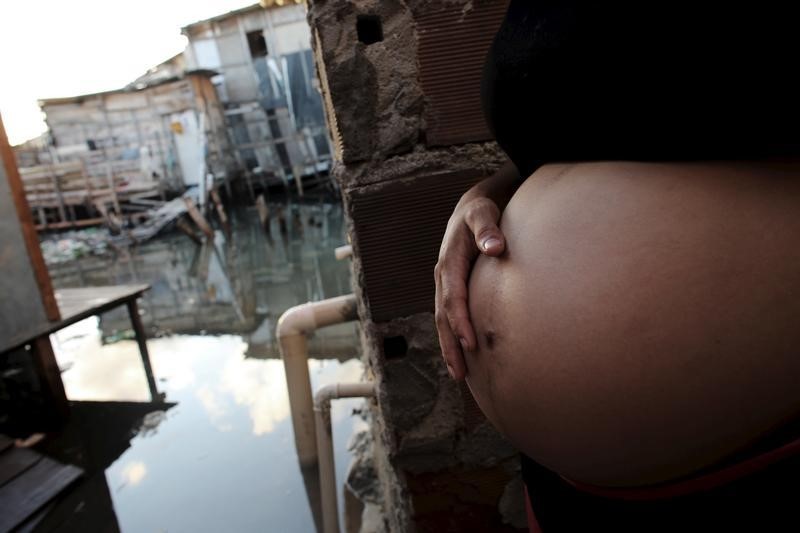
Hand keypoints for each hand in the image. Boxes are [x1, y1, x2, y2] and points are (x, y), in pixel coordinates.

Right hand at [435, 193, 505, 379]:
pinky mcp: (451, 288)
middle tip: (460, 374)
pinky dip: (452, 336)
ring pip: (442, 320)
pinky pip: (448, 315)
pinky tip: (461, 354)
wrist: (470, 207)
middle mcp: (443, 275)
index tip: (471, 344)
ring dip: (449, 347)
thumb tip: (495, 247)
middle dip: (450, 345)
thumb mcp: (484, 213)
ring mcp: (444, 283)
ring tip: (458, 374)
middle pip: (443, 316)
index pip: (453, 297)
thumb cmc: (481, 211)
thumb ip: (488, 228)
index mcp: (449, 261)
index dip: (460, 322)